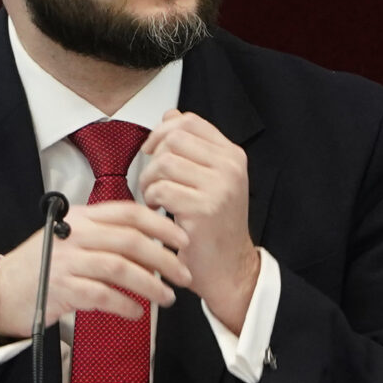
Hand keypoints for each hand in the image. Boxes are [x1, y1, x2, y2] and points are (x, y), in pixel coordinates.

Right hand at [0, 201, 186, 341]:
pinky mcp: (60, 288)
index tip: (182, 240)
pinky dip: (124, 304)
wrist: (1, 291)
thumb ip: (105, 234)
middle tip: (184, 275)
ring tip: (166, 298)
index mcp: (82, 218)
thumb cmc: (42, 266)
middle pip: (130, 241)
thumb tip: (153, 240)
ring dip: (150, 284)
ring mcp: (66, 261)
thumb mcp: (72, 238)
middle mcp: (74, 235)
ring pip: (120, 268)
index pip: (129, 212)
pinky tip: (137, 312)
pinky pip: (102, 295)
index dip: (161, 225)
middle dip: (164, 259)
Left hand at [138, 110, 260, 333]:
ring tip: (156, 197)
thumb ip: (193, 148)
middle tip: (154, 180)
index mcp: (233, 156)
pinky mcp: (204, 208)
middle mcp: (230, 167)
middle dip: (153, 158)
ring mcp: (220, 187)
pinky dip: (152, 200)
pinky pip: (162, 189)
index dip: (163, 131)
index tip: (154, 151)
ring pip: (165, 162)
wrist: (229, 267)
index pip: (190, 122)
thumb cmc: (215, 226)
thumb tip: (170, 115)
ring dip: (150, 181)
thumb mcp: (212, 180)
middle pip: (174, 138)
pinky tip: (160, 211)